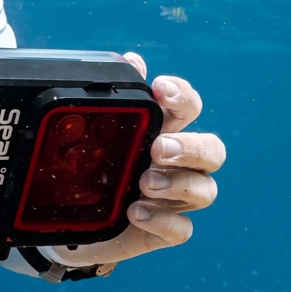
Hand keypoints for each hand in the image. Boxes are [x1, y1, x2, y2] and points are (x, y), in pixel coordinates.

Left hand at [46, 63, 222, 268]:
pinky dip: (163, 221)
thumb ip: (119, 102)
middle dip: (191, 146)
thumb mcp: (102, 137)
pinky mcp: (166, 231)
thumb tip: (133, 60)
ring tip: (144, 183)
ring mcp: (177, 200)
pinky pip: (182, 229)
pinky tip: (136, 213)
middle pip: (213, 150)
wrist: (77, 223)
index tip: (160, 89)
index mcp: (166, 133)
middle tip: (158, 149)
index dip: (183, 96)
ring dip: (178, 184)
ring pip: (205, 190)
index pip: (190, 108)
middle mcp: (180, 165)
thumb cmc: (97, 172)